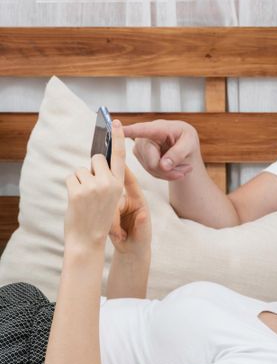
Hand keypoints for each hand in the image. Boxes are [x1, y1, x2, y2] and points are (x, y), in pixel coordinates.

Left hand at [64, 120, 125, 250]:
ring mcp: (93, 186)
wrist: (89, 240)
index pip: (119, 156)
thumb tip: (94, 160)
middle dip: (91, 167)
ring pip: (81, 169)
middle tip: (91, 186)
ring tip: (84, 198)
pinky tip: (76, 201)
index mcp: (119, 184)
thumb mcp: (111, 197)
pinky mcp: (77, 191)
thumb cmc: (99, 218)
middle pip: (96, 159)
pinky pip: (70, 177)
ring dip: (79, 180)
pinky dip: (70, 187)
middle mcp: (108, 183)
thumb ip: (106, 178)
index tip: (115, 123)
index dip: (118, 138)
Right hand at [109, 166, 151, 256]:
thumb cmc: (141, 240)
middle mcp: (125, 200)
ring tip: (118, 235)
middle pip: (114, 193)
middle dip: (114, 210)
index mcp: (138, 200)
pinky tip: (114, 235)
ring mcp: (114, 206)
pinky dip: (106, 224)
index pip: (131, 182)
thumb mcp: (143, 234)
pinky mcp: (106, 213)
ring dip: (111, 221)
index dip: (124, 170)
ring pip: (106, 204)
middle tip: (118, 228)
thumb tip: (142, 215)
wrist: (130, 250)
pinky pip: (101, 212)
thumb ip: (142, 224)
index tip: (116, 160)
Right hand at [123, 119, 199, 180]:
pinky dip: (166, 174)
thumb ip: (179, 153)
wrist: (183, 145)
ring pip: (152, 169)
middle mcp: (144, 137)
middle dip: (170, 170)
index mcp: (157, 128)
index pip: (140, 130)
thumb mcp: (190, 143)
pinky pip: (152, 172)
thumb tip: (164, 165)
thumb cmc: (186, 138)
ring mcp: (140, 149)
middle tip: (187, 169)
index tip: (114, 128)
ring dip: (171, 173)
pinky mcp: (140, 158)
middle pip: (152, 162)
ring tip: (184, 166)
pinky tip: (175, 168)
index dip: (127, 131)